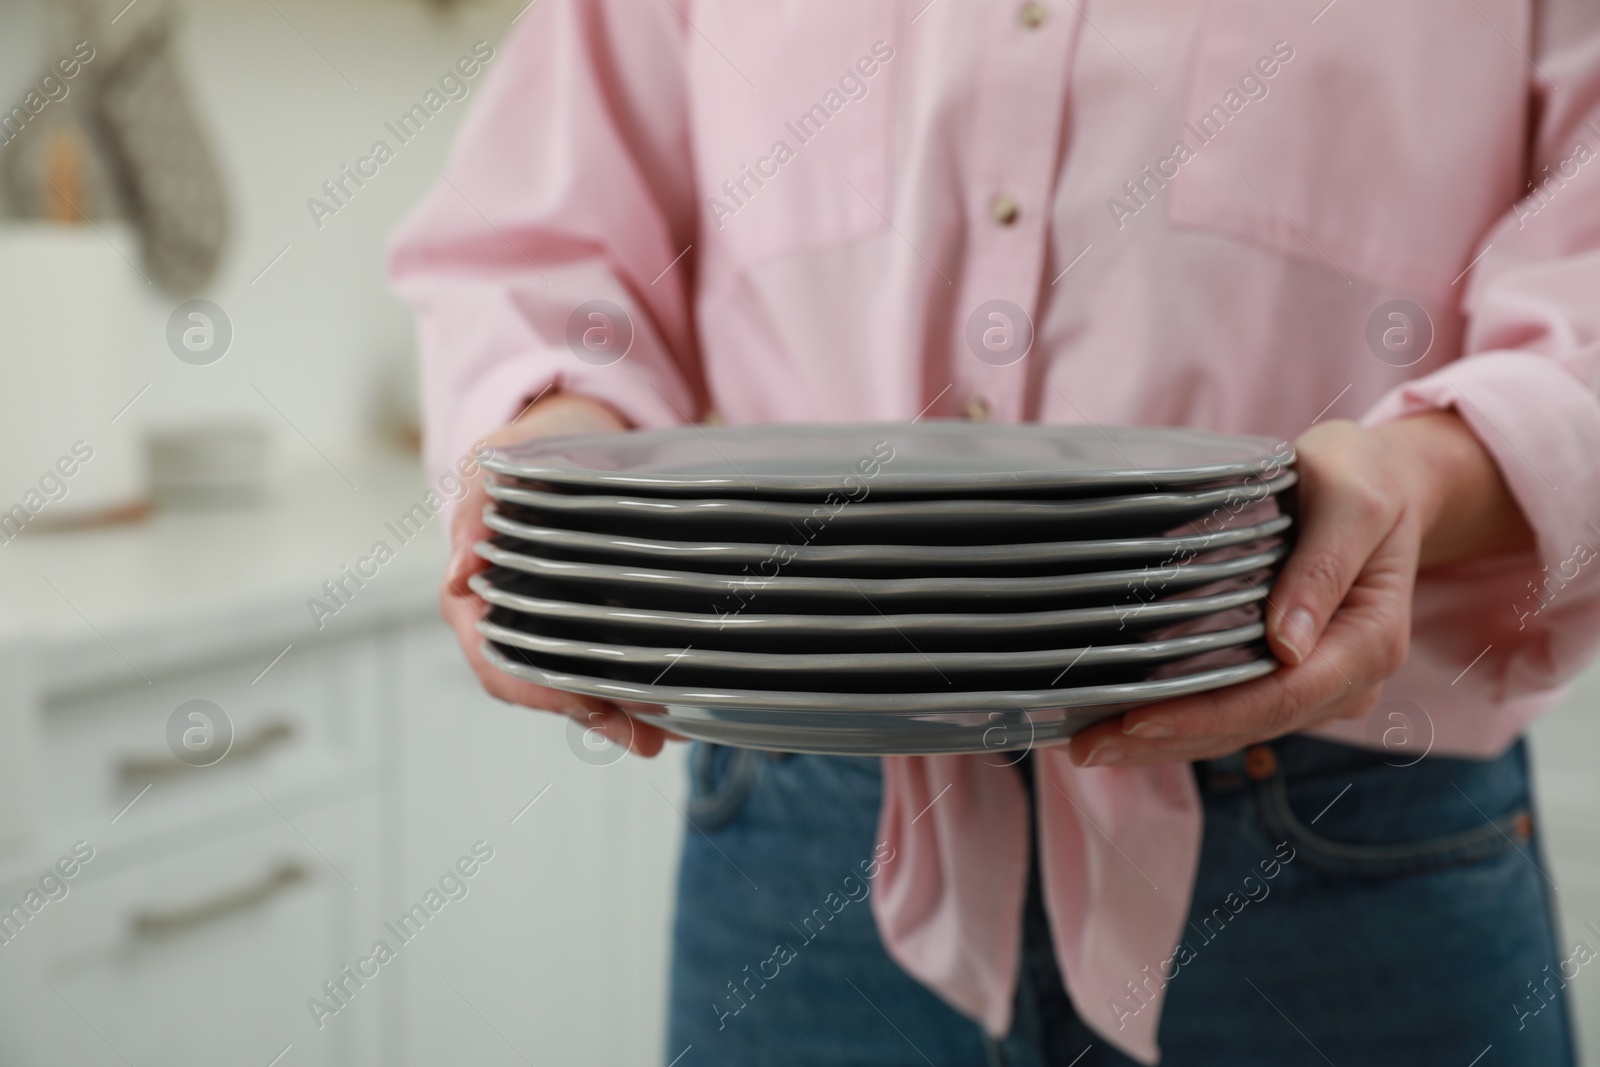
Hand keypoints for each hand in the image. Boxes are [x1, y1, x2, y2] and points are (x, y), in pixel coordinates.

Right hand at [442, 393, 675, 756]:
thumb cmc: (521, 450)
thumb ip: (472, 512)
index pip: (499, 663)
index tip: (584, 706)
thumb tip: (459, 575)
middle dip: (592, 718)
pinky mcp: (592, 617)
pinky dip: (635, 686)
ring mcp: (552, 623)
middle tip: (644, 735)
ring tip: (664, 734)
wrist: (568, 430)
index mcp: (474, 596)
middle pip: (543, 689)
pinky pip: (607, 661)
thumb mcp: (490, 465)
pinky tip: (673, 703)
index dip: (540, 693)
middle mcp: (511, 621)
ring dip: (619, 715)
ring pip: (577, 685)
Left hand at [1067, 412, 1534, 767]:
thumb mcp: (1351, 499)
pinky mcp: (1290, 679)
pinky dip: (1179, 721)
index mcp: (1368, 641)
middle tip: (1086, 746)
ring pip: (1234, 729)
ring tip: (1089, 745)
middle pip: (1248, 726)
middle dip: (1166, 741)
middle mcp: (1348, 679)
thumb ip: (1323, 567)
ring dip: (1163, 743)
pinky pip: (1232, 711)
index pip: (1280, 697)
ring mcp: (1319, 686)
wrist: (1382, 483)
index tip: (1136, 719)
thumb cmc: (1360, 479)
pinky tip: (1122, 723)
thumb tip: (1285, 645)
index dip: (1205, 715)